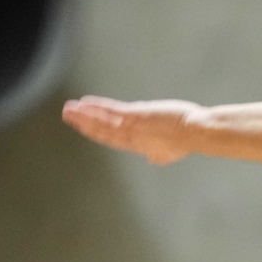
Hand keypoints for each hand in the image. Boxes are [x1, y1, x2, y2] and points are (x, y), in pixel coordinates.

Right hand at [62, 96, 201, 163]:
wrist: (195, 133)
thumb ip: (157, 155)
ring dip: (84, 115)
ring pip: (103, 121)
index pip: (112, 139)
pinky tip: (85, 102)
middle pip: (102, 131)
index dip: (96, 133)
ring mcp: (133, 127)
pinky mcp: (136, 116)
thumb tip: (153, 159)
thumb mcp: (170, 152)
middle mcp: (132, 138)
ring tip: (68, 108)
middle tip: (66, 115)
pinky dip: (98, 107)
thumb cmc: (185, 141)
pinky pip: (112, 112)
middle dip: (84, 123)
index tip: (84, 128)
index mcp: (138, 145)